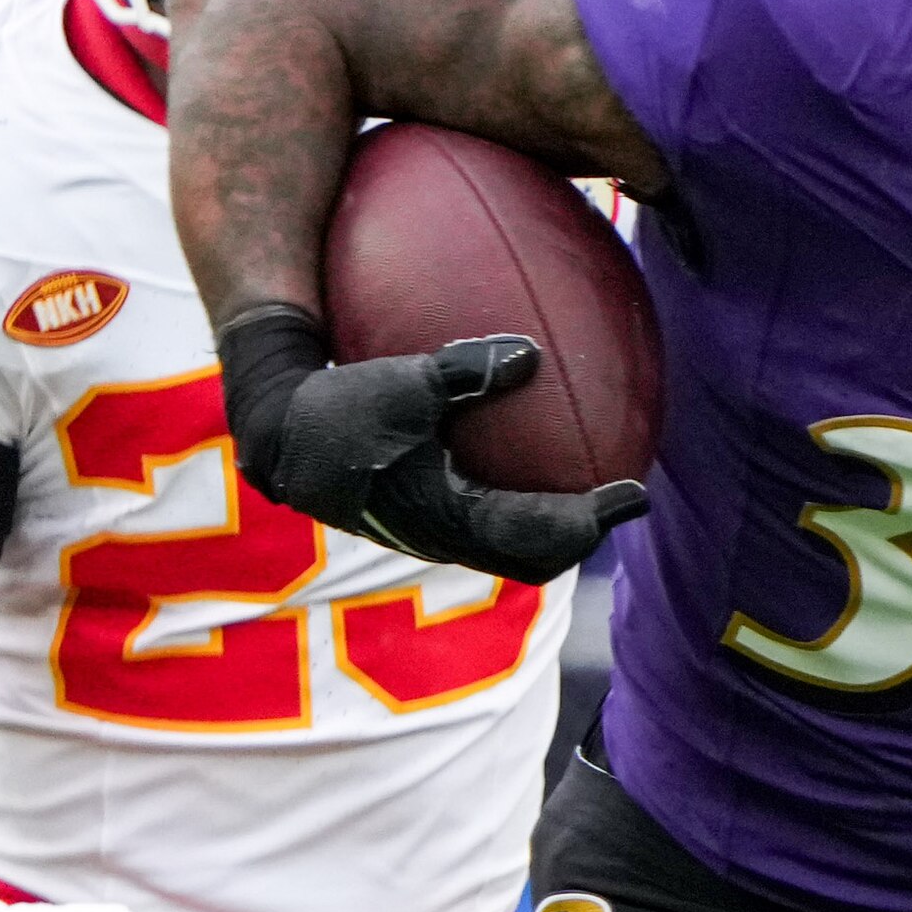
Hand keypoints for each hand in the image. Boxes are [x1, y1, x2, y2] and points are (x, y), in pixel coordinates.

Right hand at [213, 308, 644, 583]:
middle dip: (579, 532)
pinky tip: (524, 452)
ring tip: (584, 486)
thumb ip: (466, 369)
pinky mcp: (414, 513)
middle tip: (621, 497)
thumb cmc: (337, 403)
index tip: (635, 493)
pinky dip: (514, 501)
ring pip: (507, 543)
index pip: (542, 535)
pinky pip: (482, 518)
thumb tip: (532, 355)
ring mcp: (428, 532)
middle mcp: (444, 538)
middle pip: (534, 556)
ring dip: (549, 523)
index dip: (593, 519)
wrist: (276, 432)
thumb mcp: (402, 381)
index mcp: (449, 518)